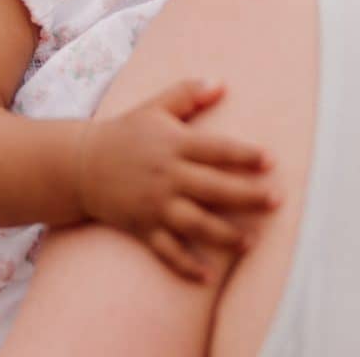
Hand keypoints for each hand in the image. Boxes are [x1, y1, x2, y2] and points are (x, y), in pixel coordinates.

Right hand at [76, 79, 277, 279]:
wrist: (81, 164)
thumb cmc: (126, 131)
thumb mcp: (156, 106)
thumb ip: (188, 94)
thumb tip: (221, 83)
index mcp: (174, 145)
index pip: (217, 150)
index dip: (244, 155)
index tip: (271, 160)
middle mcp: (167, 176)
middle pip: (214, 188)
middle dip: (248, 196)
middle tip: (278, 200)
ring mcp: (155, 206)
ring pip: (196, 224)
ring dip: (225, 235)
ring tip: (252, 242)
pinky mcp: (142, 229)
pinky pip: (167, 252)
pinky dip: (187, 265)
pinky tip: (209, 276)